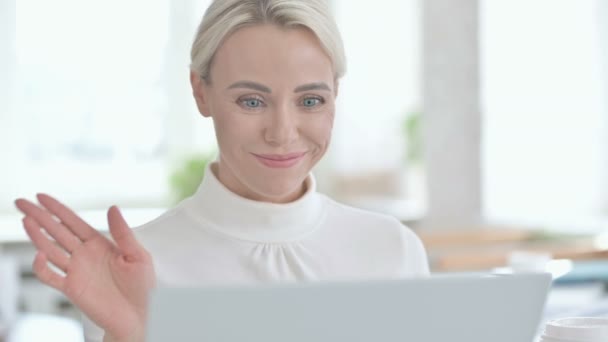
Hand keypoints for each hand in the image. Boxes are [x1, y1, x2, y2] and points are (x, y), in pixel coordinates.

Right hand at [15, 194, 155, 340]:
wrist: (139, 316)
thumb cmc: (142, 287)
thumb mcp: (138, 256)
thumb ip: (123, 233)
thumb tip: (113, 208)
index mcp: (100, 244)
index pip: (74, 222)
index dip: (57, 209)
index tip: (41, 197)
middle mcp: (85, 255)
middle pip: (57, 231)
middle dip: (40, 216)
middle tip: (23, 202)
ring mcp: (76, 271)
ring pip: (50, 249)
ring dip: (37, 235)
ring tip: (26, 220)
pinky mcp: (72, 288)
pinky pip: (51, 276)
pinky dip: (42, 267)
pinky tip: (40, 254)